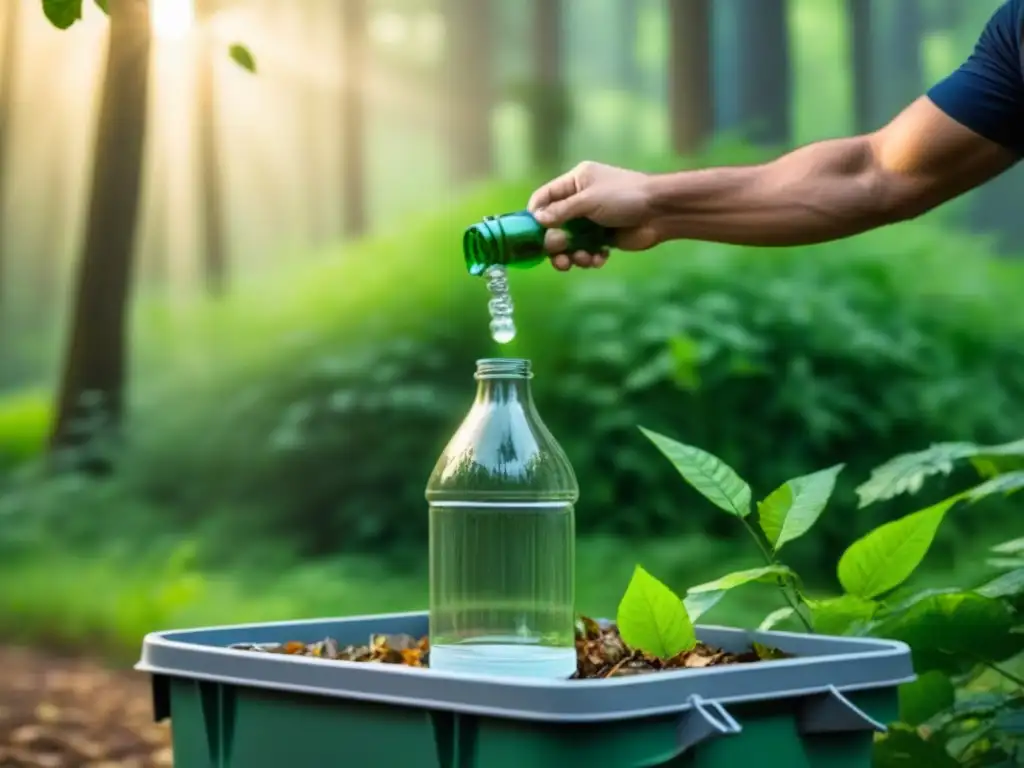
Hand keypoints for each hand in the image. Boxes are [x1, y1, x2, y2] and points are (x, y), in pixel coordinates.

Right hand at [527, 161, 659, 270]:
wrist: (661, 212)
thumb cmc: (625, 197)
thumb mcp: (589, 200)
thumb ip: (561, 211)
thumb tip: (537, 219)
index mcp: (576, 182)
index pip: (545, 196)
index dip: (535, 214)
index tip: (530, 234)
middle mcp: (581, 200)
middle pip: (554, 225)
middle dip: (555, 243)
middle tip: (559, 255)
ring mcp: (593, 220)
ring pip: (570, 243)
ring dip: (573, 255)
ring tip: (582, 260)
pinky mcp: (604, 238)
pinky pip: (587, 251)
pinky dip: (590, 258)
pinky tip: (599, 259)